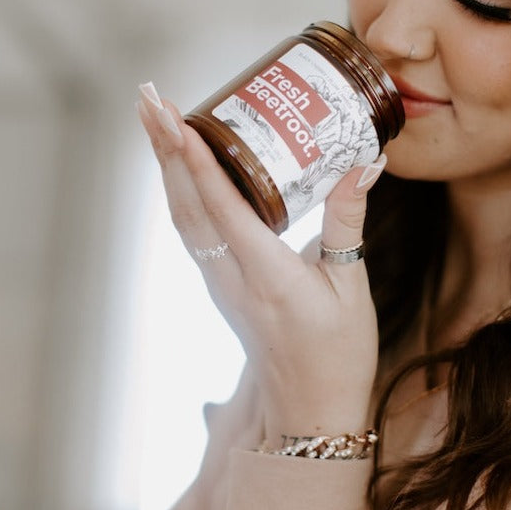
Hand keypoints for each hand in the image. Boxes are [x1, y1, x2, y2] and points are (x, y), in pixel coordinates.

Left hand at [137, 82, 385, 447]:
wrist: (308, 411)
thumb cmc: (337, 354)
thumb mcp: (353, 288)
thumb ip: (348, 222)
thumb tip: (363, 163)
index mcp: (268, 277)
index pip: (224, 209)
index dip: (199, 162)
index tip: (176, 120)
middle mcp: (231, 277)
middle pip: (187, 204)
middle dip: (164, 148)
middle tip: (148, 99)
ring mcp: (219, 282)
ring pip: (181, 215)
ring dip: (164, 164)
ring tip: (153, 118)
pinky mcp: (219, 284)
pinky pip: (191, 229)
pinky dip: (179, 189)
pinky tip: (178, 164)